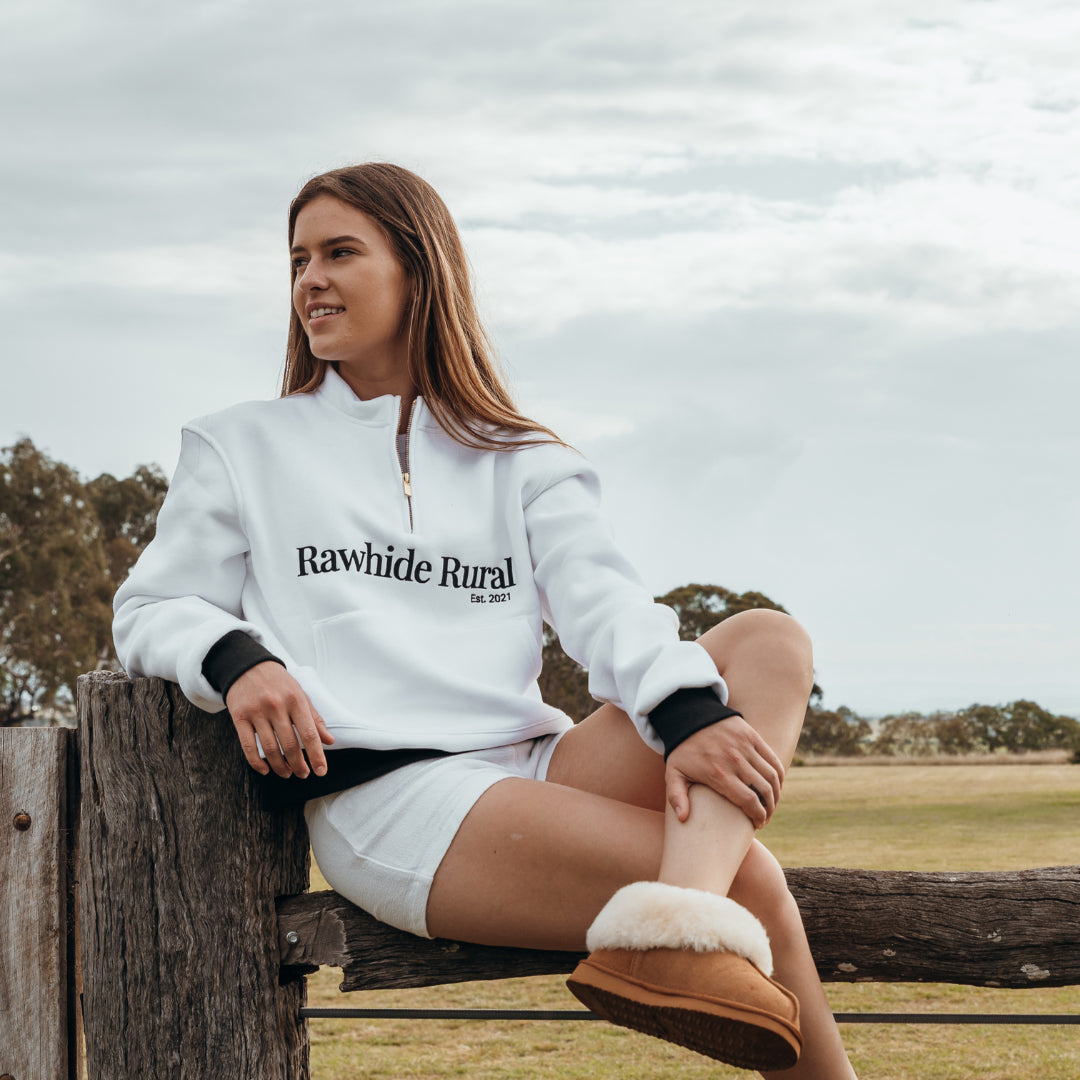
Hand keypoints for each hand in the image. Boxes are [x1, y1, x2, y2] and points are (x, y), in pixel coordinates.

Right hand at [225, 662, 334, 778]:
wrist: (248, 665)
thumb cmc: (279, 683)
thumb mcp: (300, 694)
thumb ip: (315, 718)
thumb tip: (329, 741)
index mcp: (296, 700)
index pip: (309, 734)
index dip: (316, 755)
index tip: (321, 771)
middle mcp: (277, 706)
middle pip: (290, 745)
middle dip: (299, 765)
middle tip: (303, 774)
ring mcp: (257, 712)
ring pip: (270, 749)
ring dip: (280, 766)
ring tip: (287, 773)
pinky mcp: (239, 717)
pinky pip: (248, 746)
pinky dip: (257, 762)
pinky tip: (265, 770)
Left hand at [664, 717, 784, 828]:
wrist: (688, 717)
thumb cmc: (682, 750)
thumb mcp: (673, 773)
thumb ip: (676, 797)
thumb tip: (683, 819)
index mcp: (718, 774)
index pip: (748, 800)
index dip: (758, 816)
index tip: (758, 824)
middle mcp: (735, 761)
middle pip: (764, 790)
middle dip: (769, 808)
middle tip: (766, 817)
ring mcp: (745, 747)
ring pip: (771, 775)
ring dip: (776, 793)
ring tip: (772, 803)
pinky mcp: (751, 736)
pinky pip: (772, 759)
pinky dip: (778, 774)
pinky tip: (776, 785)